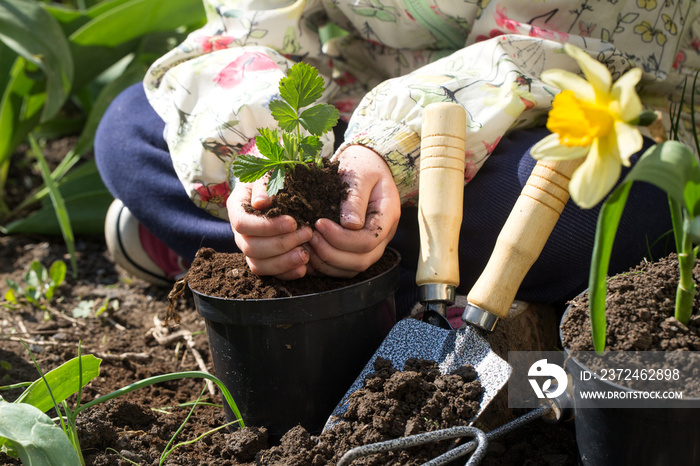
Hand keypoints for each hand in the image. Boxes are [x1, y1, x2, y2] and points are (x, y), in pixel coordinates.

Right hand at [227, 177, 312, 279]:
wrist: (281, 183)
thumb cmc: (275, 175)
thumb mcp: (270, 171)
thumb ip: (265, 184)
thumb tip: (260, 202)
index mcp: (237, 207)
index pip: (242, 223)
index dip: (266, 226)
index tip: (292, 222)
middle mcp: (240, 231)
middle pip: (250, 247)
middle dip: (280, 244)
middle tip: (307, 234)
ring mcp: (251, 247)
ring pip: (258, 264)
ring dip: (283, 262)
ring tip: (305, 254)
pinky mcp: (264, 259)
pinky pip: (270, 273)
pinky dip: (287, 273)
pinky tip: (303, 268)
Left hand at [307, 145, 400, 276]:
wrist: (367, 165)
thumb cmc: (363, 167)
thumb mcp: (359, 175)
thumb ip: (356, 198)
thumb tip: (350, 225)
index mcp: (387, 216)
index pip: (368, 241)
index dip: (341, 238)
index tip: (319, 223)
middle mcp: (383, 236)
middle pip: (361, 261)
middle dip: (331, 253)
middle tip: (309, 235)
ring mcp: (372, 245)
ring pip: (351, 269)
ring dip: (326, 262)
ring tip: (306, 243)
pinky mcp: (358, 249)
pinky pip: (343, 267)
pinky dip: (324, 265)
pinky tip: (308, 252)